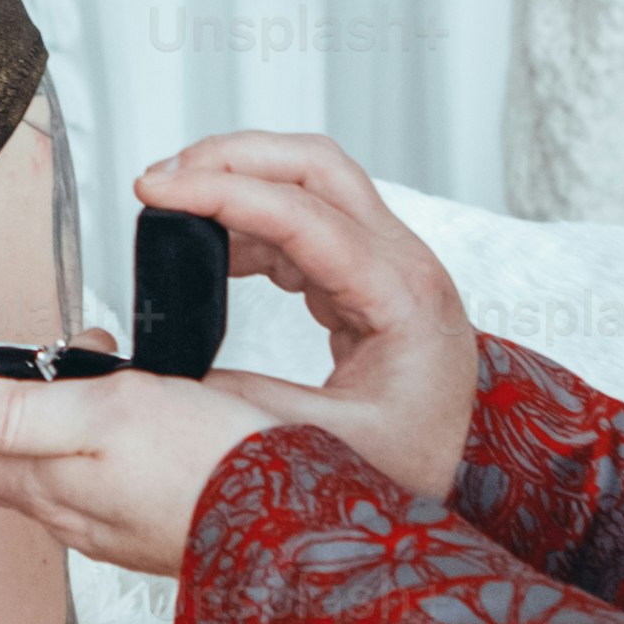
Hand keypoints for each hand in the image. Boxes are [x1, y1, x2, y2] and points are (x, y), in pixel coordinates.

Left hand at [0, 347, 264, 574]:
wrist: (297, 527)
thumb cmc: (207, 467)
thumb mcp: (103, 414)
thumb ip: (13, 413)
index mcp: (47, 487)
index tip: (31, 362)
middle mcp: (73, 519)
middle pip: (15, 458)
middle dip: (35, 401)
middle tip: (88, 364)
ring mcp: (115, 530)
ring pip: (67, 470)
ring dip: (82, 422)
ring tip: (131, 386)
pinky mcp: (156, 531)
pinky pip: (114, 487)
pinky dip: (123, 450)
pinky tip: (162, 428)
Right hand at [141, 135, 478, 506]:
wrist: (466, 464)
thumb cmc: (423, 456)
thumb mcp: (337, 444)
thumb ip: (257, 407)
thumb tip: (181, 381)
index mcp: (402, 295)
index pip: (303, 213)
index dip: (222, 192)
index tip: (156, 189)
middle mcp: (400, 262)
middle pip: (313, 168)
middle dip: (232, 159)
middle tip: (162, 177)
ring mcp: (385, 261)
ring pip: (308, 183)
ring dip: (239, 180)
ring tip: (174, 203)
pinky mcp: (365, 274)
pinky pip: (304, 220)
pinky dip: (251, 219)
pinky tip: (211, 245)